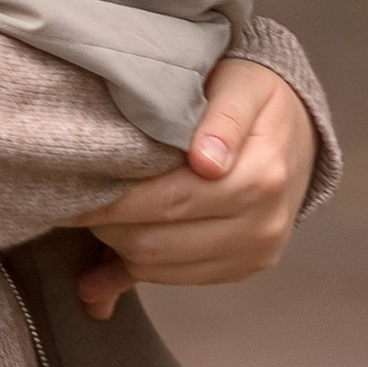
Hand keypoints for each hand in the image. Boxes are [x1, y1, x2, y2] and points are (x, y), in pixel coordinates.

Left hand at [61, 56, 317, 318]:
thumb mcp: (241, 86)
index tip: (72, 191)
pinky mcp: (241, 269)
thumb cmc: (254, 97)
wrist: (296, 131)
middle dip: (105, 227)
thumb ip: (221, 119)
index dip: (114, 202)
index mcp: (261, 178)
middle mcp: (261, 226)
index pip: (170, 201)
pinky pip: (176, 280)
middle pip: (158, 243)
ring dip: (115, 252)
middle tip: (70, 202)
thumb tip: (206, 160)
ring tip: (87, 223)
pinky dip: (133, 273)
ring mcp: (254, 254)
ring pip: (160, 270)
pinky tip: (100, 272)